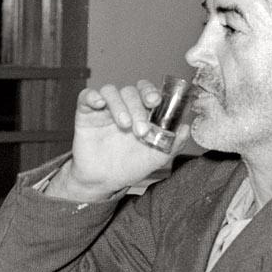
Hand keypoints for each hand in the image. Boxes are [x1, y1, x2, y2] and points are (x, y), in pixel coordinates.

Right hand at [56, 80, 183, 200]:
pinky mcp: (86, 113)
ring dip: (120, 105)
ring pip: (111, 91)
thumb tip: (186, 128)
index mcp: (142, 112)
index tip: (156, 101)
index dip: (152, 92)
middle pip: (131, 91)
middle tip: (141, 130)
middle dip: (138, 108)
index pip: (148, 92)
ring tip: (124, 125)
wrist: (104, 181)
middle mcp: (124, 106)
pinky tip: (99, 104)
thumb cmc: (130, 166)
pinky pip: (86, 95)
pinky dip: (92, 96)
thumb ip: (173, 143)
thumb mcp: (156, 157)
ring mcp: (104, 108)